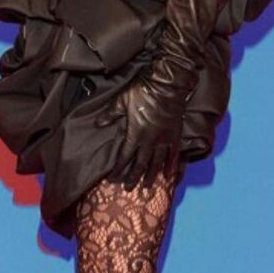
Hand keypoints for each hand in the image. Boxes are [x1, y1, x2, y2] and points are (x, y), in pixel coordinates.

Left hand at [93, 68, 185, 190]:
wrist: (168, 84)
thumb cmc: (143, 91)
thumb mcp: (122, 100)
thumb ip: (111, 114)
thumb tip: (98, 123)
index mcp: (135, 133)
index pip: (125, 156)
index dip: (118, 169)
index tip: (113, 179)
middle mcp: (150, 140)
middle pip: (141, 164)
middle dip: (134, 177)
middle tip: (129, 188)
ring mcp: (164, 139)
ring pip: (157, 162)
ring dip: (151, 175)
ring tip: (148, 186)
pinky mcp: (175, 134)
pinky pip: (174, 154)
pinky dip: (171, 165)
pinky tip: (169, 175)